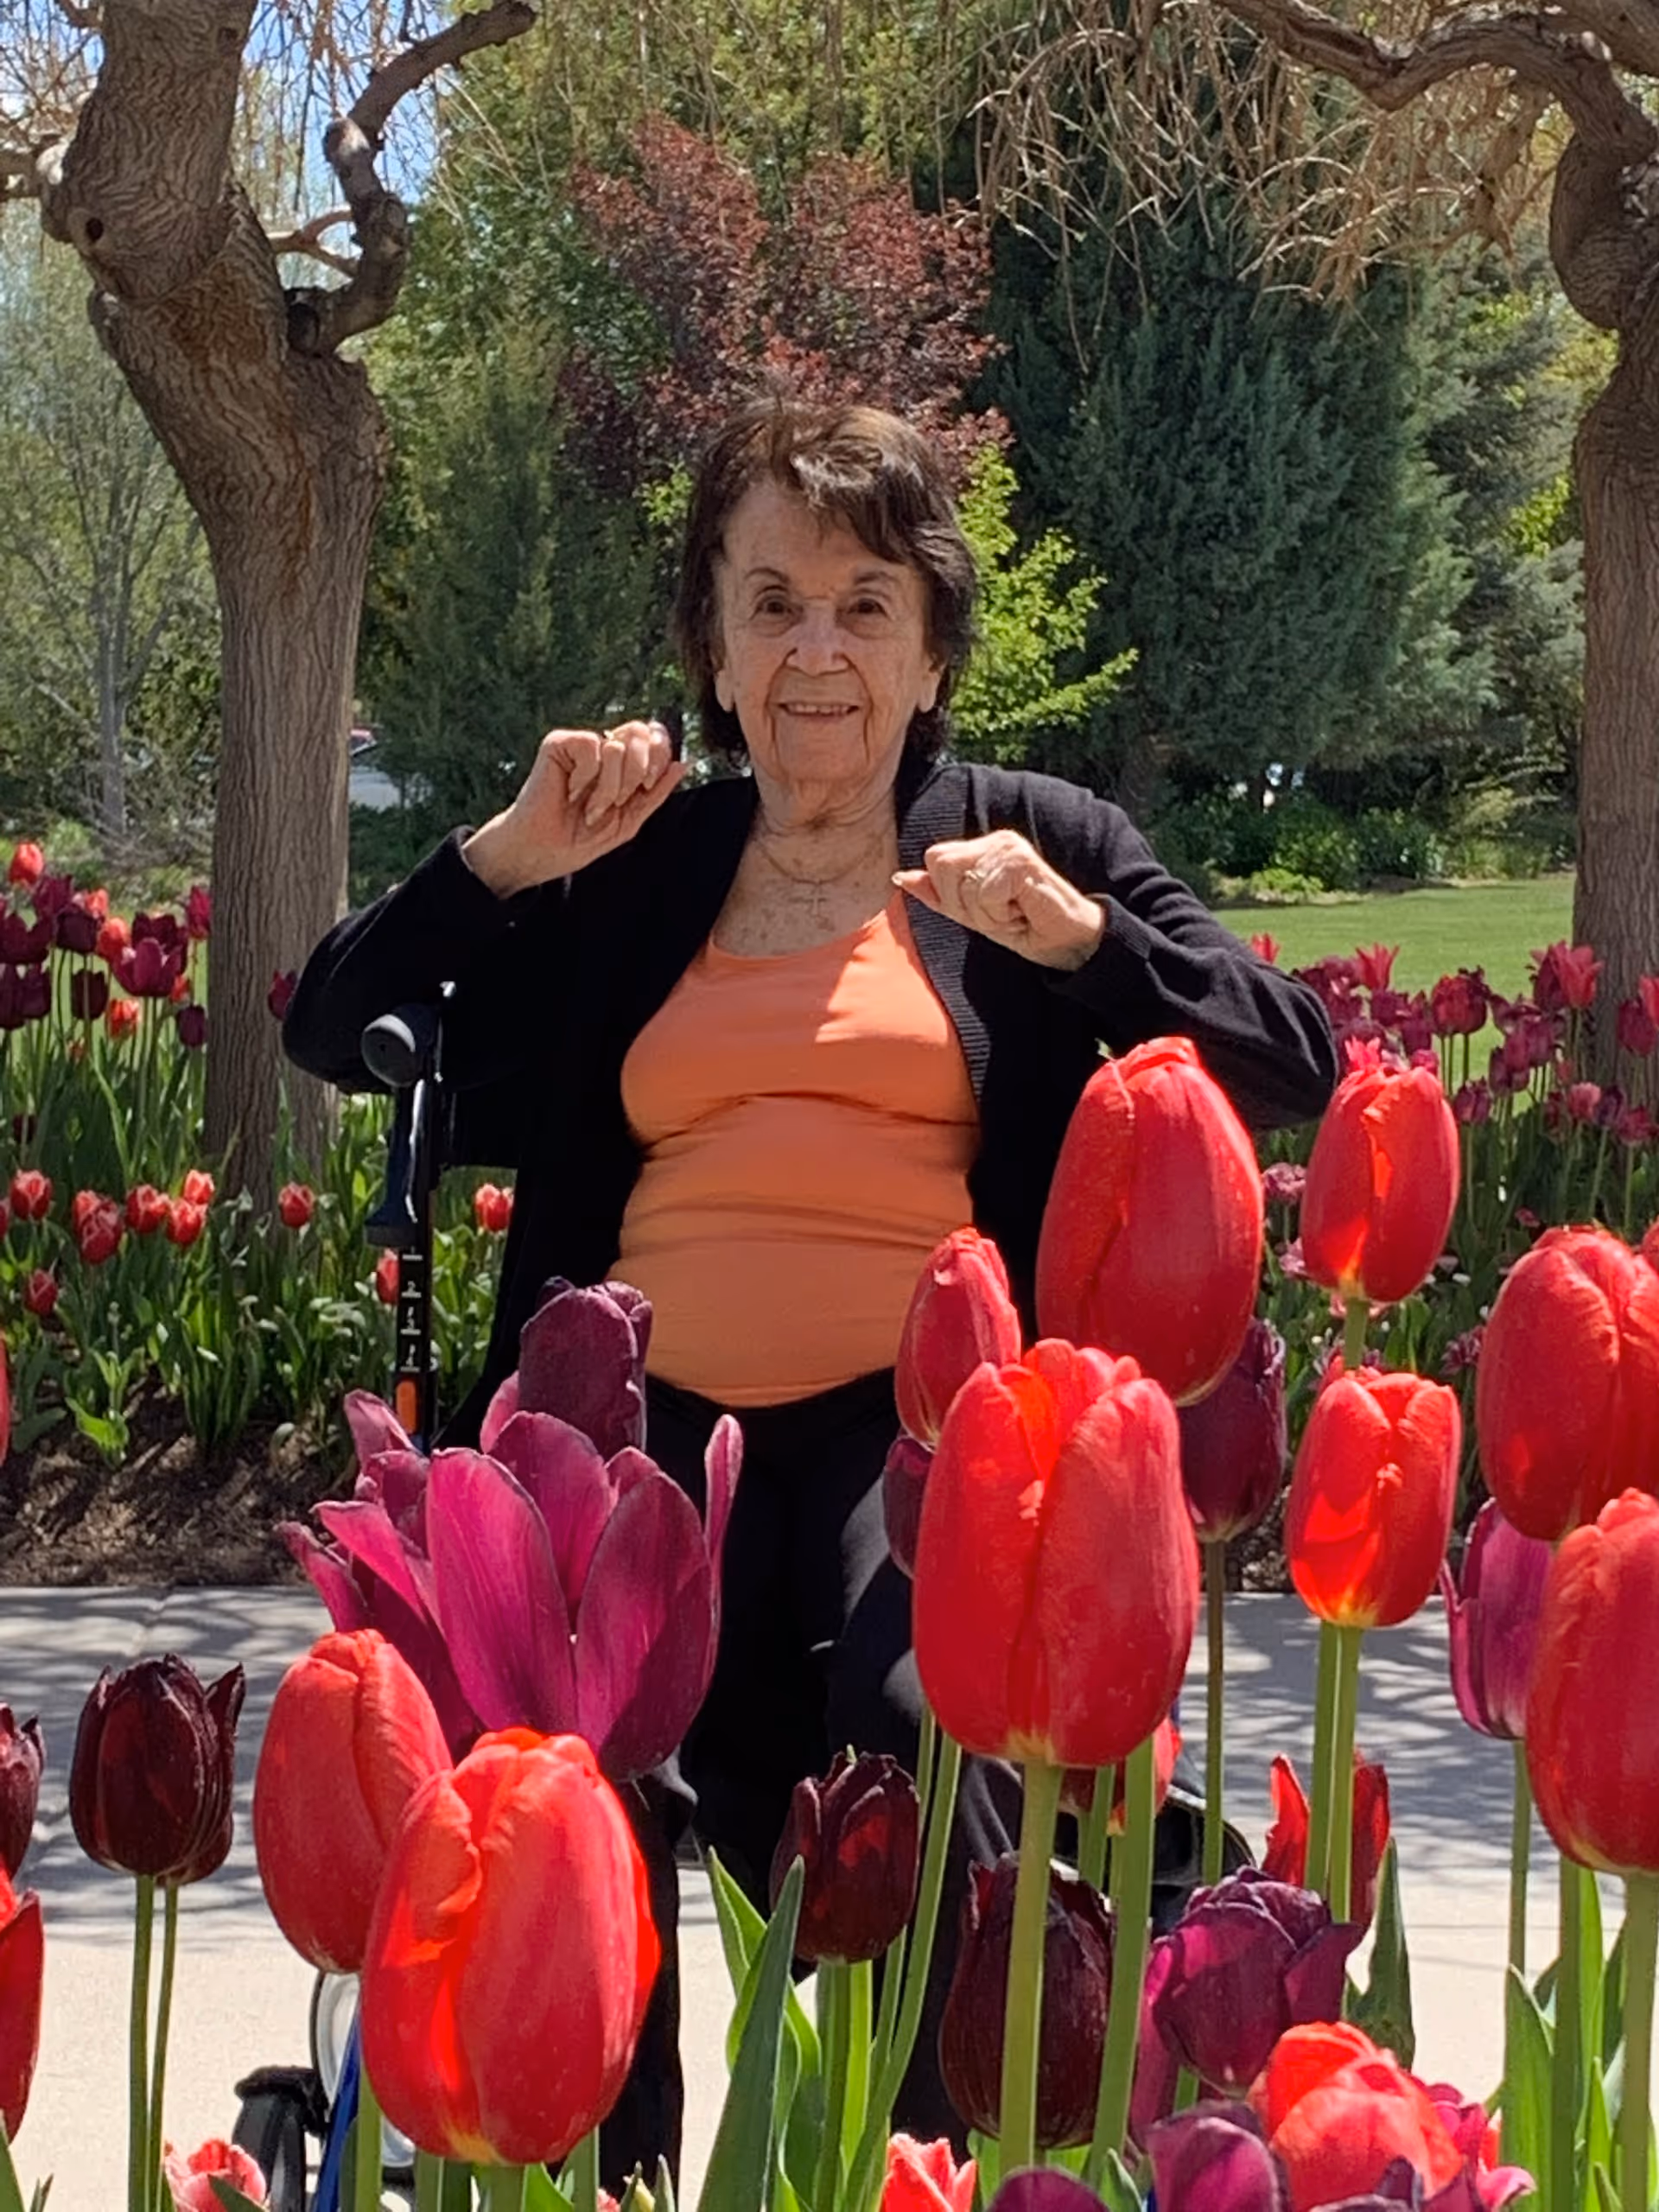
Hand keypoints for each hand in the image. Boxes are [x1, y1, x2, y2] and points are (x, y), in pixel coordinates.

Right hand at [461, 722, 684, 895]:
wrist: (544, 852)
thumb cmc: (581, 838)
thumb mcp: (629, 820)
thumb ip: (656, 793)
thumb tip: (684, 764)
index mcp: (624, 763)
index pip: (655, 737)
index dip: (660, 756)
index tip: (647, 787)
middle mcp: (604, 747)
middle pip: (641, 732)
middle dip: (638, 772)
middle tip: (620, 801)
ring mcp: (581, 744)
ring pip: (617, 745)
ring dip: (610, 787)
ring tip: (591, 808)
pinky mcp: (558, 743)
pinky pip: (591, 747)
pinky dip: (586, 778)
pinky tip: (569, 793)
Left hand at [894, 831, 1106, 970]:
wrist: (1067, 943)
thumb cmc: (1025, 927)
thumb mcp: (972, 914)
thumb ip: (937, 895)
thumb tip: (900, 877)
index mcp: (981, 847)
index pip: (935, 859)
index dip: (949, 895)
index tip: (983, 910)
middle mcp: (995, 840)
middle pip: (941, 865)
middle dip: (962, 903)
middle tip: (997, 912)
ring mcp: (1009, 848)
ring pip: (962, 882)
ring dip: (984, 912)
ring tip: (1012, 912)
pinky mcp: (1021, 862)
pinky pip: (985, 893)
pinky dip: (999, 914)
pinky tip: (1022, 911)